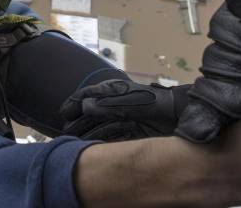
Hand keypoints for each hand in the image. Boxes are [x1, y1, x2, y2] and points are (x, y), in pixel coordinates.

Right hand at [60, 80, 190, 140]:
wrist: (176, 115)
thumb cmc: (154, 103)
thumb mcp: (129, 103)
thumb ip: (107, 105)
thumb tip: (85, 107)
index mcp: (112, 92)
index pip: (87, 95)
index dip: (74, 103)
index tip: (64, 112)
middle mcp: (113, 106)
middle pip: (89, 115)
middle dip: (78, 122)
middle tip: (68, 132)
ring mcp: (119, 119)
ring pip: (97, 128)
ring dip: (88, 134)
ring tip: (76, 143)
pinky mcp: (127, 133)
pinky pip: (109, 139)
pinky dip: (101, 143)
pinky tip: (94, 148)